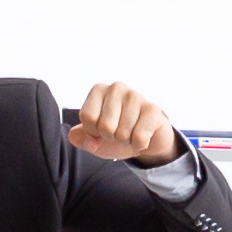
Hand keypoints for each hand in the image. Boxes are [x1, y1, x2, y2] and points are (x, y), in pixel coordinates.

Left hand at [69, 81, 183, 164]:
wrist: (142, 139)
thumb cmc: (114, 134)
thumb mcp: (91, 139)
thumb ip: (79, 138)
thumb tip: (85, 140)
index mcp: (98, 90)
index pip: (87, 117)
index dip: (93, 131)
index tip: (101, 128)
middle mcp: (116, 88)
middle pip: (105, 126)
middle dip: (110, 136)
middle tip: (117, 131)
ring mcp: (136, 96)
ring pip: (122, 133)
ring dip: (125, 140)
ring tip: (130, 131)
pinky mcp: (153, 109)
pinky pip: (139, 137)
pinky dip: (139, 144)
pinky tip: (142, 135)